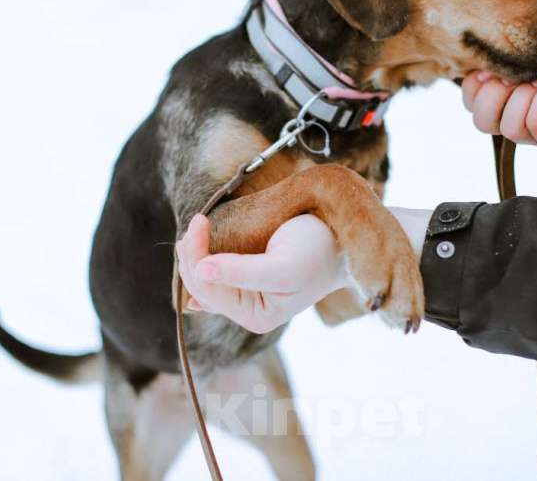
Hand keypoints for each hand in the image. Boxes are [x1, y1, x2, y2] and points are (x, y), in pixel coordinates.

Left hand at [176, 213, 347, 333]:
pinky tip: (202, 242)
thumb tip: (201, 270)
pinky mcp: (249, 279)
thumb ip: (242, 272)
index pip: (207, 289)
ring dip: (197, 253)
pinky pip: (216, 272)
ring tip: (198, 226)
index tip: (200, 219)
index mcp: (256, 316)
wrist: (343, 241)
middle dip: (193, 254)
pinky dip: (206, 255)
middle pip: (202, 285)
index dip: (196, 256)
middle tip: (198, 219)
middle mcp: (248, 311)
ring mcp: (247, 296)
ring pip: (205, 278)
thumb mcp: (282, 265)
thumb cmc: (318, 252)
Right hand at [461, 16, 536, 153]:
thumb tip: (482, 59)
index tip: (498, 60)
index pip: (471, 100)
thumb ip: (511, 43)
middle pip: (481, 120)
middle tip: (524, 70)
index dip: (476, 81)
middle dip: (495, 89)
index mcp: (511, 93)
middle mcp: (522, 115)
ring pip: (507, 126)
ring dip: (525, 94)